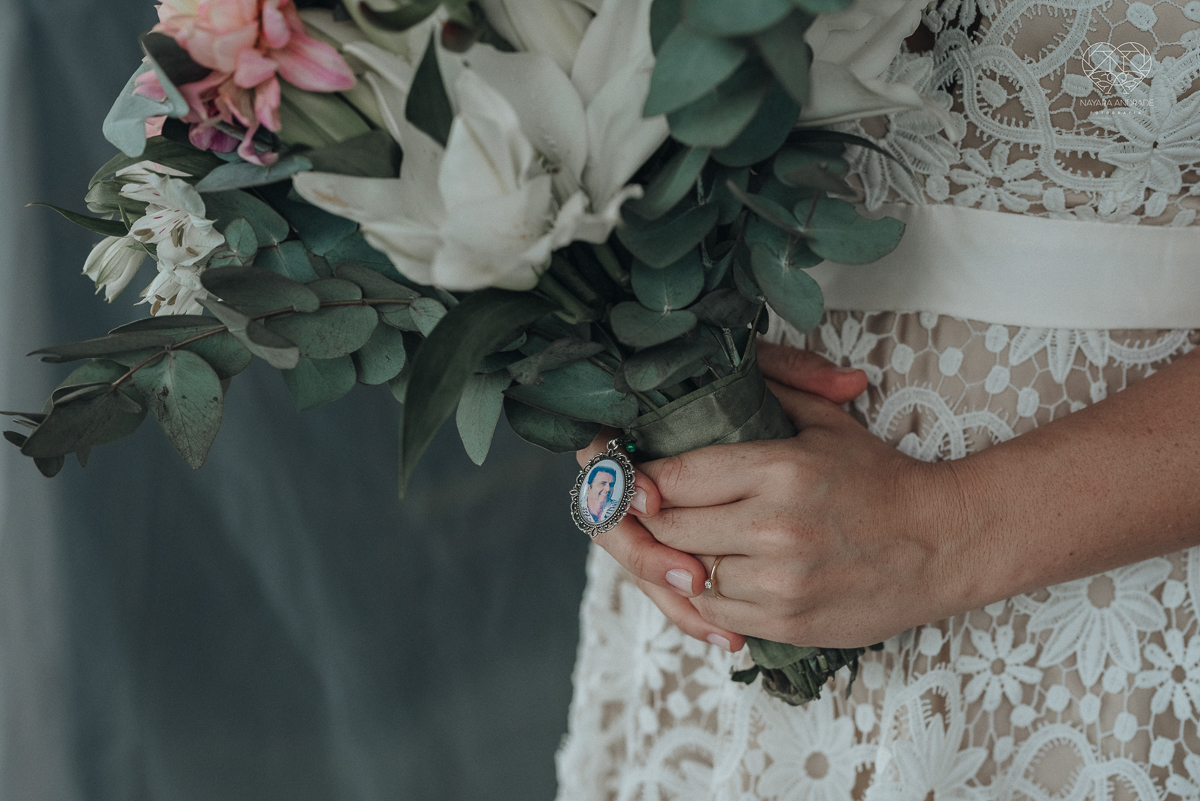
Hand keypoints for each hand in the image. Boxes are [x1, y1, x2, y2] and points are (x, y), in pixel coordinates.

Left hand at [575, 342, 871, 651]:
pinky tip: (722, 573)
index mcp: (779, 470)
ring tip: (692, 540)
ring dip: (684, 558)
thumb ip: (767, 391)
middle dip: (656, 517)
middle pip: (672, 527)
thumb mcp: (824, 420)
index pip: (676, 477)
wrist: (942, 542)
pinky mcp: (788, 622)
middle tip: (652, 509)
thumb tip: (709, 375)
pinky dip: (709, 595)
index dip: (645, 479)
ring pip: (689, 572)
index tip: (635, 478)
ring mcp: (780, 582)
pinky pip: (715, 613)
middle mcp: (774, 528)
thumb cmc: (879, 478)